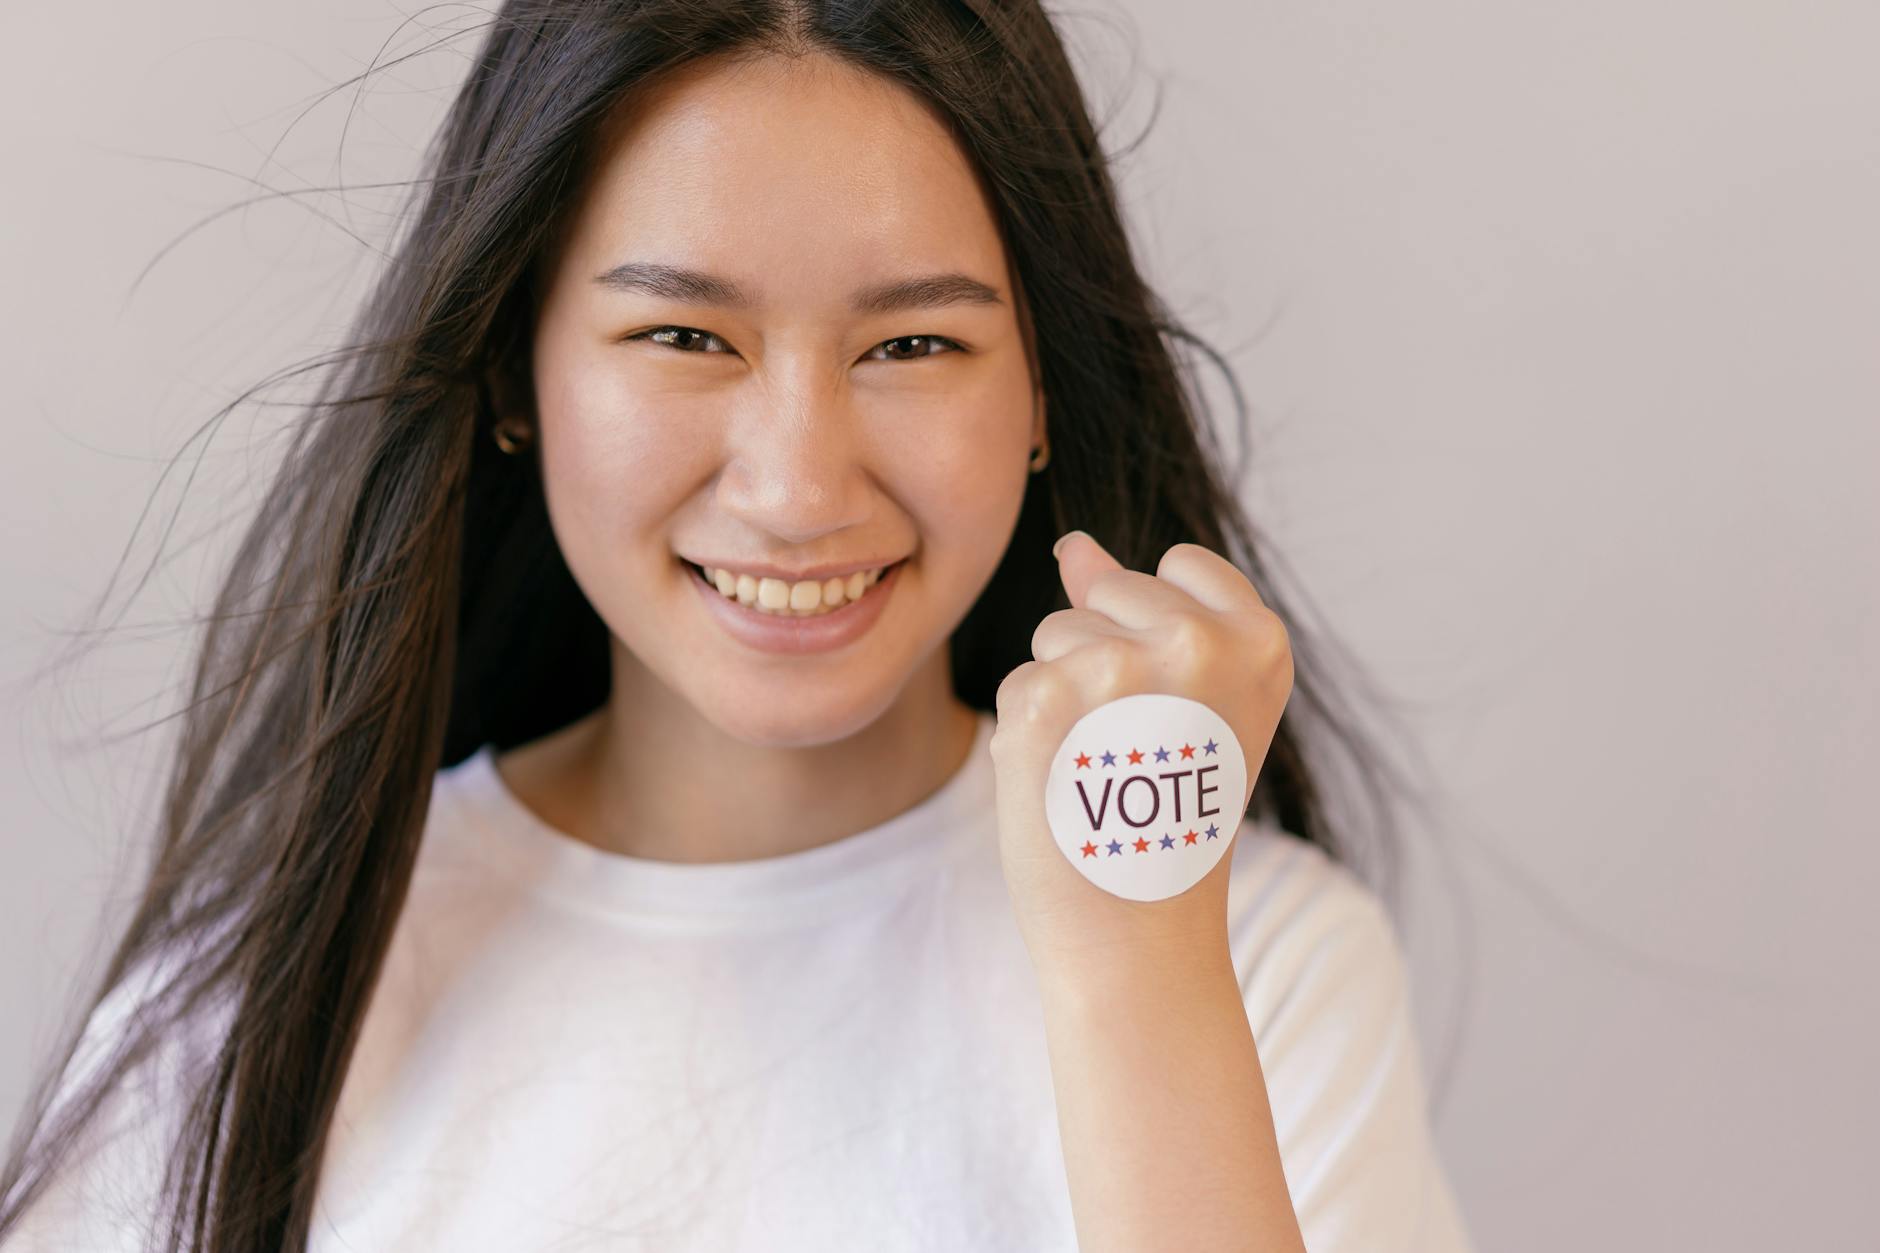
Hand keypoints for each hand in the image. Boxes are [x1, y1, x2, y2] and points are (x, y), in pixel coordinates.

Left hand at [989, 530, 1294, 970]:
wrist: (1138, 937)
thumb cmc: (1168, 821)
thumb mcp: (1192, 707)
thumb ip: (1142, 612)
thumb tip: (1074, 544)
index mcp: (1258, 639)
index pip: (1178, 565)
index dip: (1159, 633)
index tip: (1178, 709)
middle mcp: (1197, 643)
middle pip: (1106, 591)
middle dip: (1105, 658)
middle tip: (1139, 752)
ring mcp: (1119, 667)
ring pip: (1056, 633)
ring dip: (1064, 695)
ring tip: (1104, 770)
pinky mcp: (1046, 697)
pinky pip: (1019, 681)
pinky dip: (1029, 734)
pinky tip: (1067, 787)